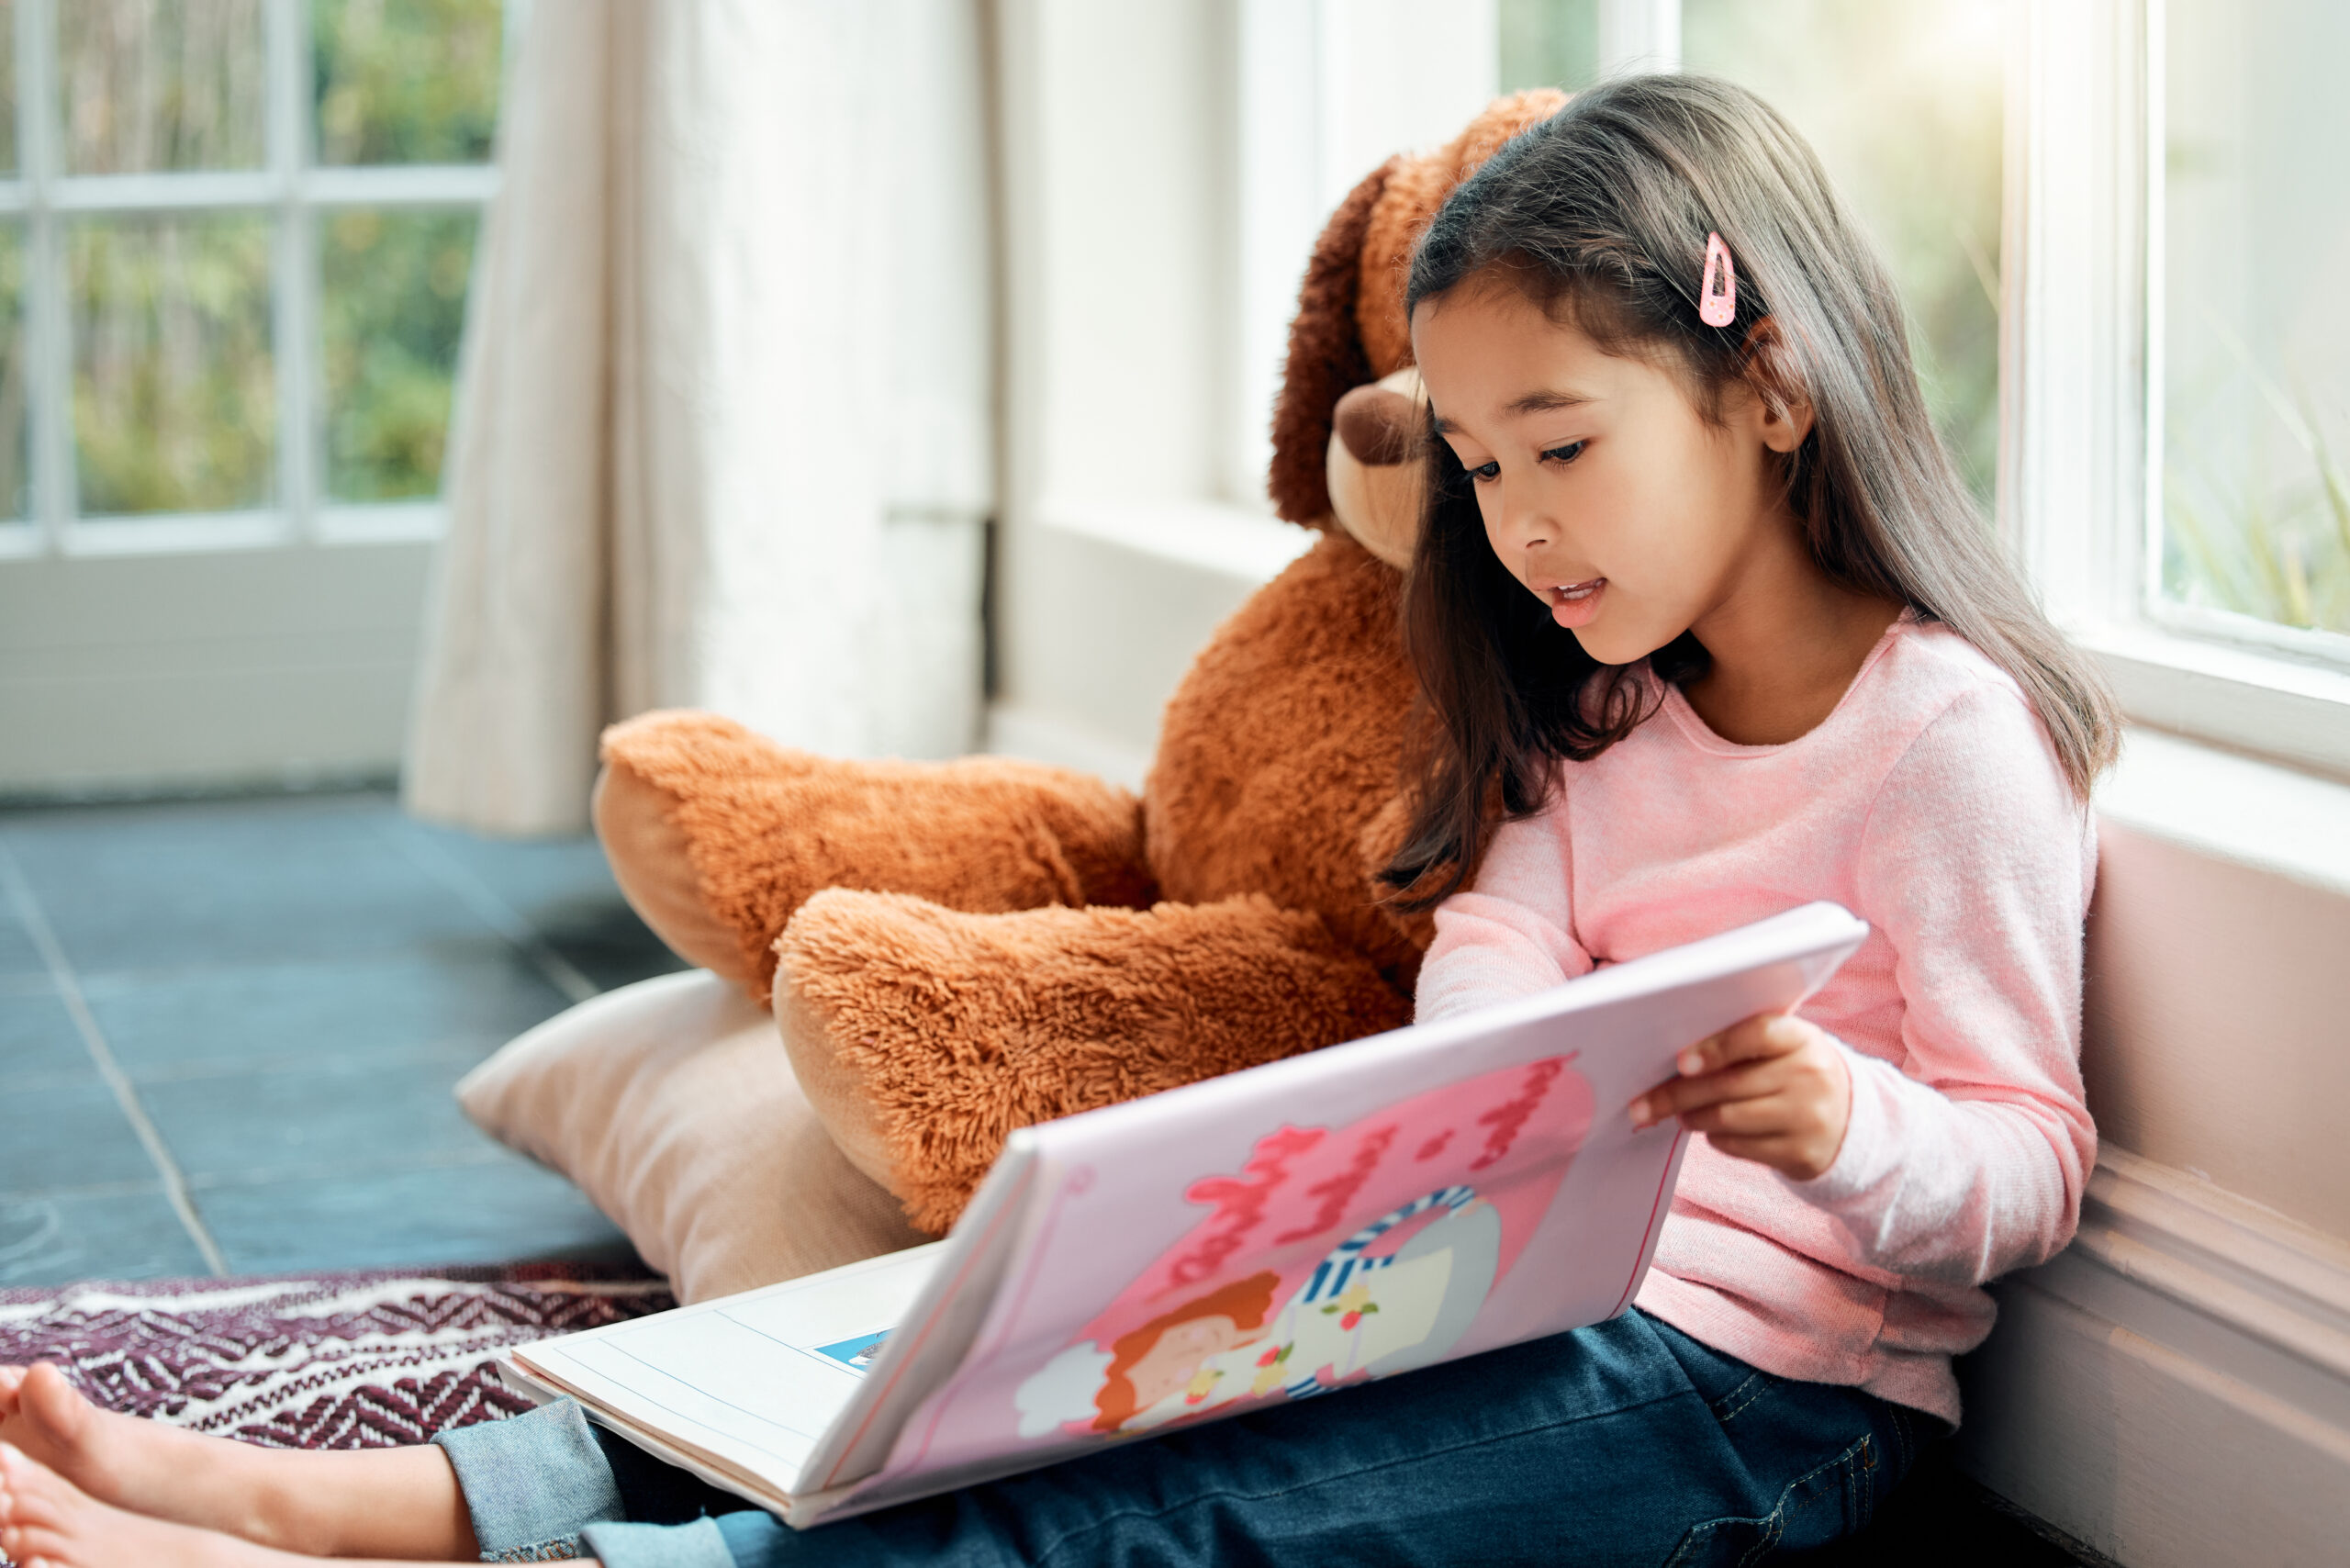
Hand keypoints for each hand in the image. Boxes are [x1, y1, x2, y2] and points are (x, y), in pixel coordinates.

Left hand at [1629, 1013, 1852, 1181]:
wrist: (1850, 1120)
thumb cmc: (1793, 1073)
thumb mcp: (1782, 1048)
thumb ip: (1738, 1043)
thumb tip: (1672, 1061)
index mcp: (1801, 1038)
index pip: (1755, 1035)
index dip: (1715, 1048)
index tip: (1680, 1062)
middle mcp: (1809, 1076)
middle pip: (1728, 1085)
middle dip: (1676, 1095)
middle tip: (1642, 1104)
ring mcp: (1808, 1117)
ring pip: (1728, 1118)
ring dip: (1692, 1118)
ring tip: (1680, 1114)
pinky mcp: (1801, 1154)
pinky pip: (1739, 1146)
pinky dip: (1716, 1138)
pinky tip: (1713, 1130)